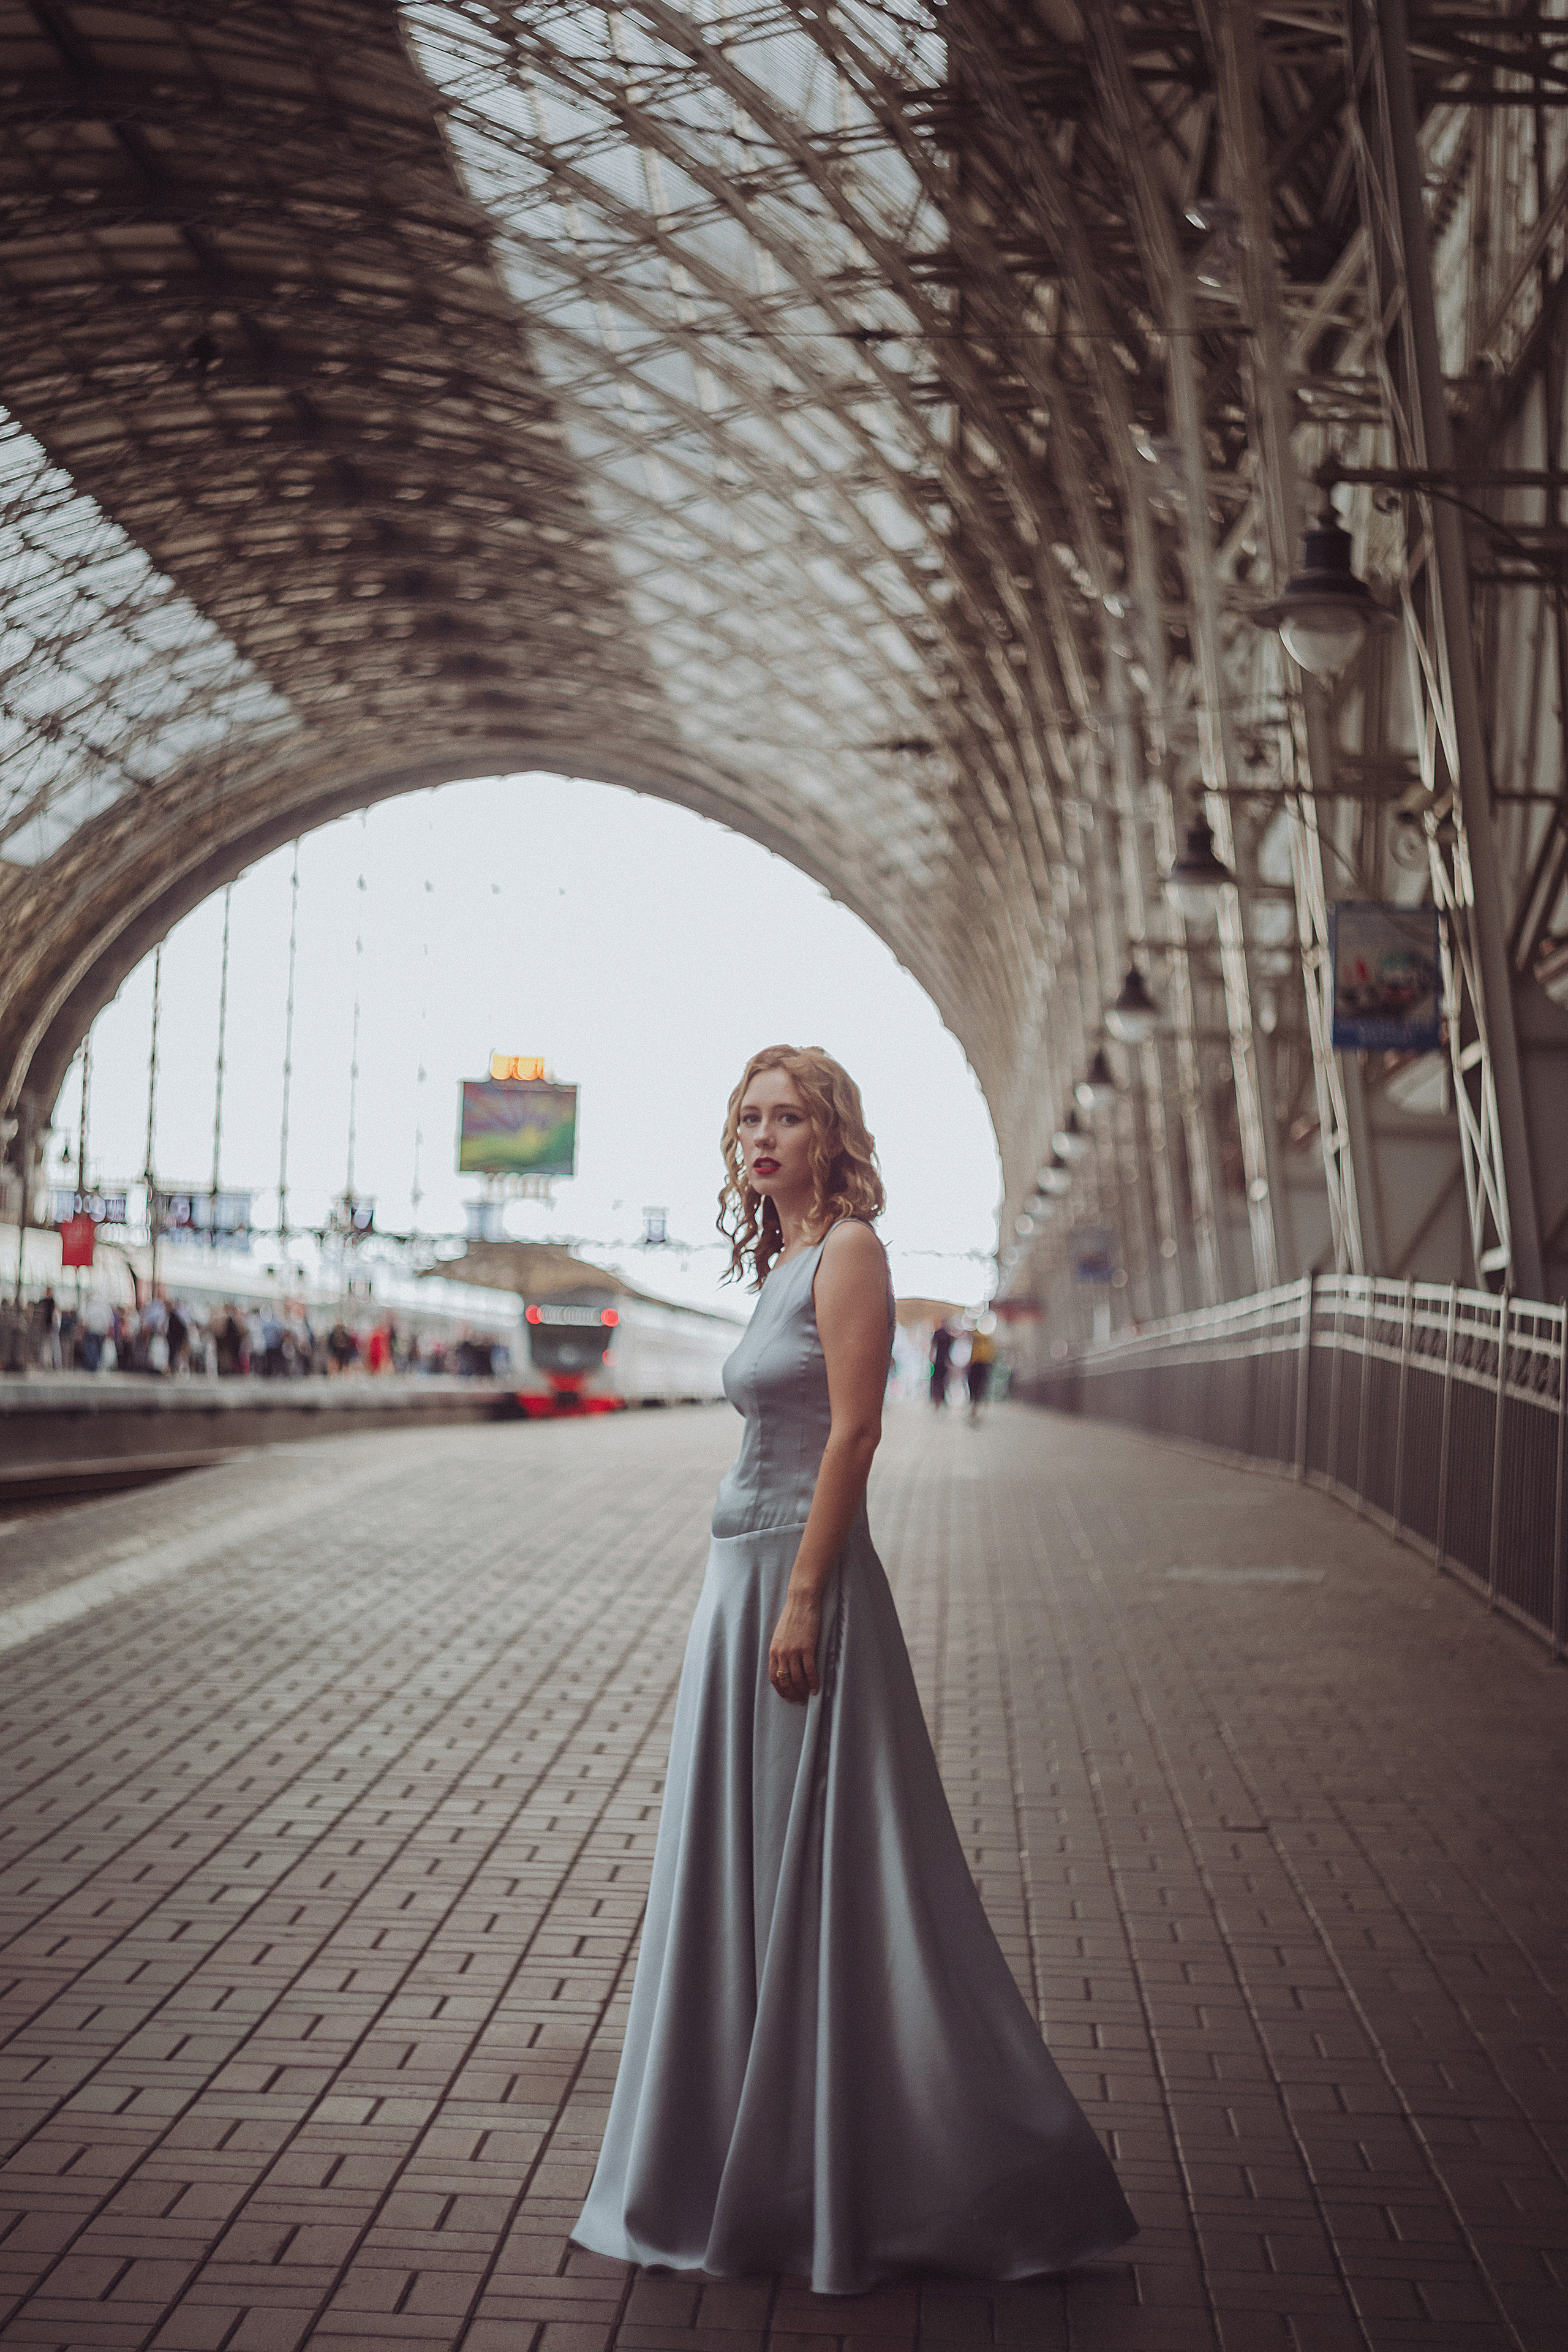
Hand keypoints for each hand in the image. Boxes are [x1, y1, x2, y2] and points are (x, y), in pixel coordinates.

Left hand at [768, 1587, 820, 1705]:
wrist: (801, 1601)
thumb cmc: (792, 1616)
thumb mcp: (780, 1635)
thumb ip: (780, 1650)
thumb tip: (785, 1665)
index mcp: (773, 1650)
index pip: (774, 1677)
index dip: (781, 1690)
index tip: (788, 1696)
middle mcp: (781, 1653)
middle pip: (785, 1681)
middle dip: (792, 1694)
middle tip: (799, 1700)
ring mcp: (794, 1651)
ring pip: (797, 1679)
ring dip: (802, 1690)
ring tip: (807, 1696)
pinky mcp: (807, 1648)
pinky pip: (809, 1671)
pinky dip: (813, 1682)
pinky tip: (816, 1689)